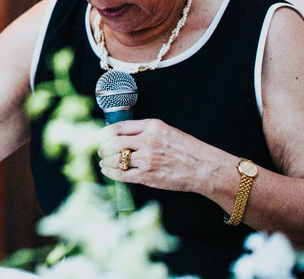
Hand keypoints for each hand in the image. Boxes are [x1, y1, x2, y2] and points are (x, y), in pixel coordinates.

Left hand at [98, 118, 222, 192]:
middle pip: (114, 143)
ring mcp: (147, 160)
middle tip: (100, 151)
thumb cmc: (186, 149)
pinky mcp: (148, 176)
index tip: (102, 137)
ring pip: (116, 159)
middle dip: (103, 148)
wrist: (204, 168)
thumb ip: (144, 130)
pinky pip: (122, 175)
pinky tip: (107, 171)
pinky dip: (111, 173)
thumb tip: (121, 134)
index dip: (106, 133)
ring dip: (106, 161)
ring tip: (103, 161)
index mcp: (152, 127)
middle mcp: (147, 141)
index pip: (119, 127)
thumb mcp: (166, 130)